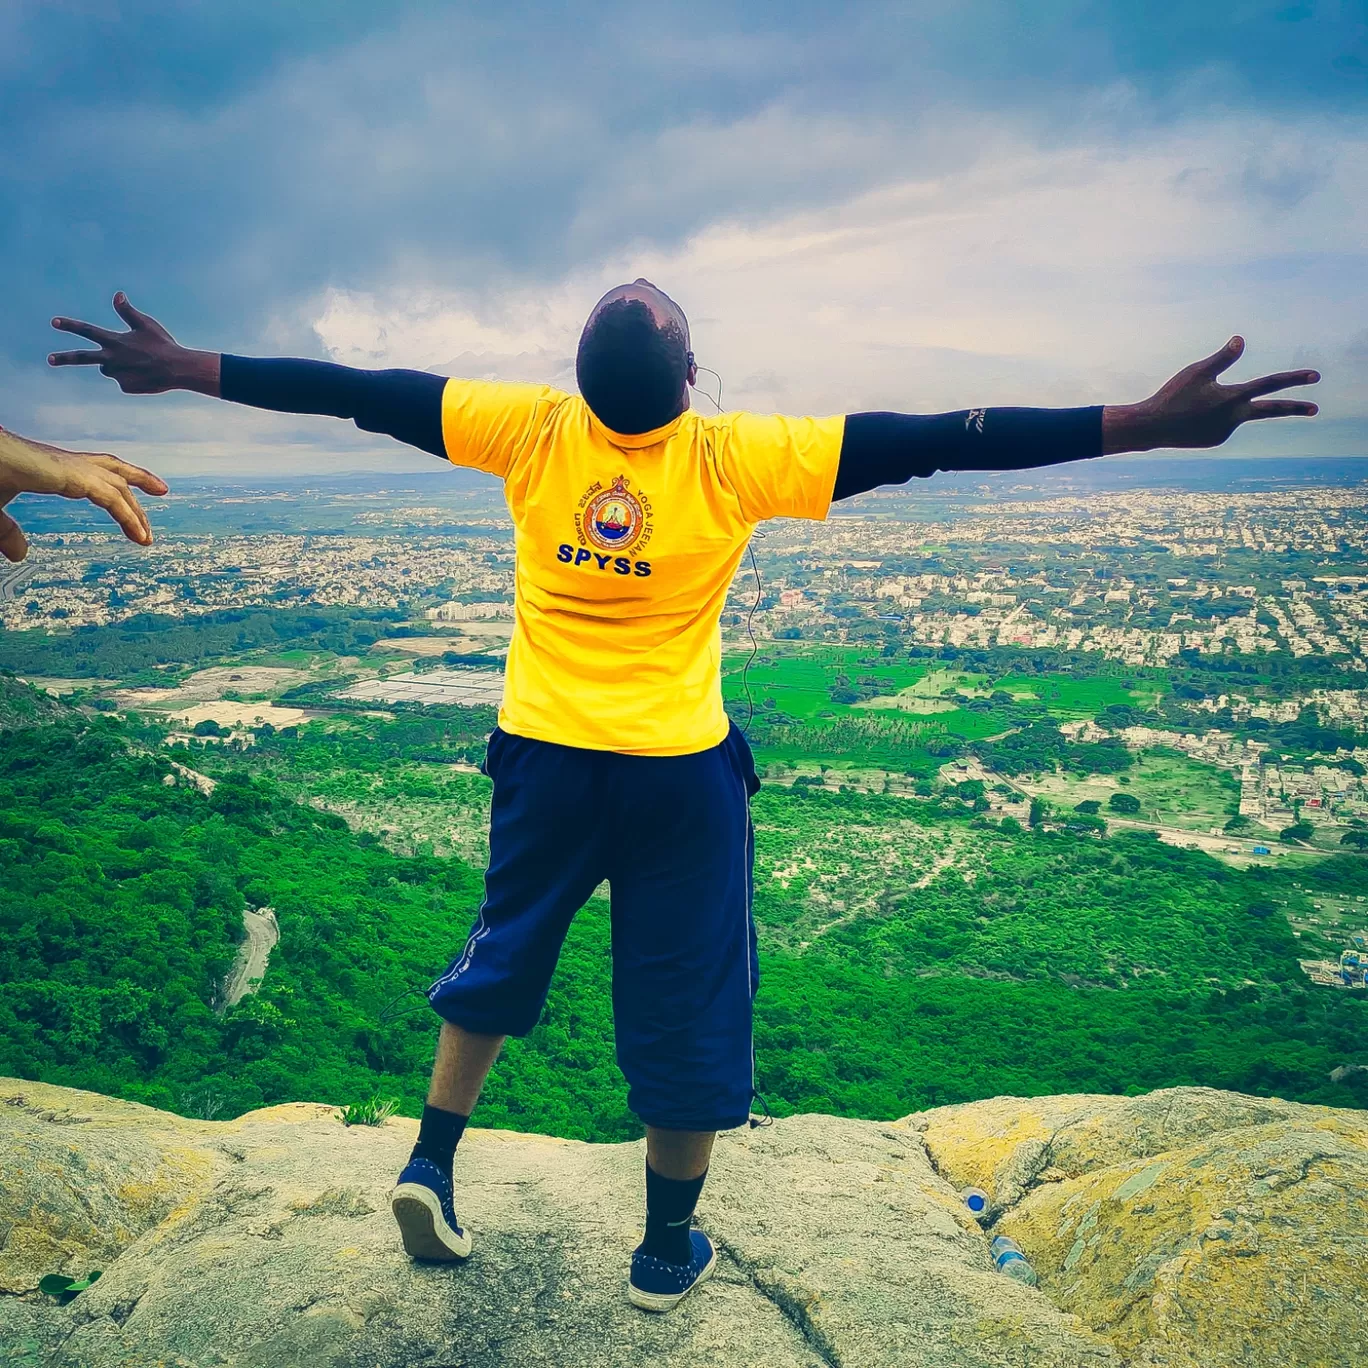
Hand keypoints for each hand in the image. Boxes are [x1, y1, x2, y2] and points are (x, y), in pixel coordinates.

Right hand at [0, 424, 167, 561]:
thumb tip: (21, 556)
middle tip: (161, 493)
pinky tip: (139, 535)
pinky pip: (109, 496)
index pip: (91, 469)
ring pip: (117, 483)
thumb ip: (8, 532)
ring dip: (137, 509)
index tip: (128, 494)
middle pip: (111, 470)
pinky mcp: (68, 475)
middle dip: (137, 483)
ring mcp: (68, 466)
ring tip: (149, 536)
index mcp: (50, 466)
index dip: (112, 480)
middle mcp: (64, 462)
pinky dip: (127, 515)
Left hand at [48, 293, 219, 395]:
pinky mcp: (126, 387)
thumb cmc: (163, 344)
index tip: (54, 322)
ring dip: (117, 365)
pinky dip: (132, 377)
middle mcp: (112, 358)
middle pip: (83, 358)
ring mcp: (118, 374)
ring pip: (109, 369)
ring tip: (139, 363)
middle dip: (64, 358)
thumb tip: (117, 294)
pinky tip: (147, 375)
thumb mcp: (146, 324)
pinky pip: (124, 381)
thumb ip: (127, 312)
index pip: (88, 331)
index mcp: (115, 341)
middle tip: (50, 360)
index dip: (70, 325)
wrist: (178, 370)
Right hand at [1103, 337, 1319, 453]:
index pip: (1270, 384)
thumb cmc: (1173, 395)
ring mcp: (1226, 431)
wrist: (1152, 427)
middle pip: (1271, 410)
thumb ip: (1223, 358)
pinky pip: (1219, 424)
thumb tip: (1241, 340)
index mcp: (1233, 397)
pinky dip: (1209, 417)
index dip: (1294, 378)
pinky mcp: (1216, 440)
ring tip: (1190, 406)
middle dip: (1294, 408)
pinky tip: (1188, 418)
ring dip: (1217, 405)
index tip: (1315, 376)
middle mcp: (1235, 416)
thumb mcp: (1197, 371)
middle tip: (1315, 408)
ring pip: (1232, 412)